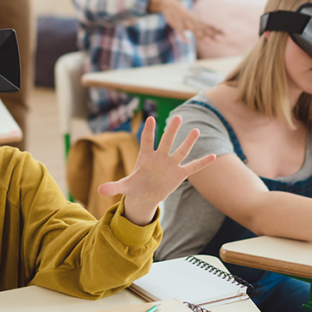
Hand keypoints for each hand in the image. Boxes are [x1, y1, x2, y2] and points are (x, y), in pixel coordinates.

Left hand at [99, 115, 216, 225]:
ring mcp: (171, 164)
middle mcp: (160, 157)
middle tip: (177, 117)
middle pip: (166, 141)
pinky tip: (212, 155)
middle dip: (171, 131)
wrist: (146, 194)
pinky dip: (202, 162)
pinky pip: (192, 167)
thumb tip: (99, 190)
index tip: (151, 119)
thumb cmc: (136, 185)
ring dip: (188, 141)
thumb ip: (114, 186)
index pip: (147, 141)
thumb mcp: (125, 186)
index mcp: (146, 156)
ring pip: (181, 150)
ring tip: (196, 130)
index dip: (149, 131)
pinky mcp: (179, 174)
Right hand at [149, 0, 223, 41]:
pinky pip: (180, 31)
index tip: (227, 34)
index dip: (218, 30)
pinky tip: (187, 42)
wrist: (170, 5)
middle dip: (212, 34)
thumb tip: (212, 32)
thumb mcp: (193, 19)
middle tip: (220, 40)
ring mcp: (186, 23)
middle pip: (205, 29)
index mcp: (198, 21)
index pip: (210, 26)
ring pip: (194, 30)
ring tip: (208, 42)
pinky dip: (183, 36)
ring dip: (201, 36)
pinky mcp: (177, 24)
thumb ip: (201, 26)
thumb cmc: (183, 14)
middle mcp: (194, 22)